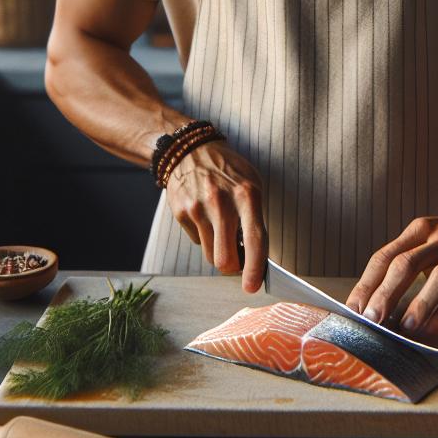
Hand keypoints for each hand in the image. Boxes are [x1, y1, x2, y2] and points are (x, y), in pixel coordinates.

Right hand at [165, 141, 266, 291]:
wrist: (190, 150)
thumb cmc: (228, 171)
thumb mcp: (251, 184)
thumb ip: (255, 218)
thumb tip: (256, 257)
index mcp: (247, 194)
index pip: (254, 239)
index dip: (254, 268)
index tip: (252, 287)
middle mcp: (221, 202)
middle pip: (225, 259)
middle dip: (232, 268)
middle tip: (237, 263)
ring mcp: (198, 207)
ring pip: (210, 255)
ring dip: (217, 252)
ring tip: (221, 231)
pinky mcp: (181, 212)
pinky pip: (196, 241)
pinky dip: (204, 237)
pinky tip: (205, 216)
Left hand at [347, 208, 437, 334]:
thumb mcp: (429, 240)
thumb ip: (406, 262)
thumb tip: (375, 301)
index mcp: (420, 230)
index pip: (385, 256)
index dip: (367, 283)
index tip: (354, 309)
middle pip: (407, 264)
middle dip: (386, 294)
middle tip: (372, 320)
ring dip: (419, 304)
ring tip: (404, 328)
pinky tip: (432, 328)